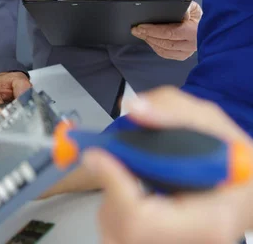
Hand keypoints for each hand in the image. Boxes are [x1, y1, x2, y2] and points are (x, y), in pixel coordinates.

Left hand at [82, 87, 252, 243]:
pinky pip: (121, 238)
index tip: (98, 153)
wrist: (246, 190)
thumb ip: (174, 110)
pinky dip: (116, 213)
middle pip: (124, 231)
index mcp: (209, 219)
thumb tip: (135, 107)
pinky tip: (131, 192)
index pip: (141, 218)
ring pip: (117, 236)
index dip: (114, 184)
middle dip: (110, 190)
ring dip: (111, 201)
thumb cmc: (233, 159)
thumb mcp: (211, 123)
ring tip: (124, 174)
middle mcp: (190, 243)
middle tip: (110, 160)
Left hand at [131, 1, 201, 59]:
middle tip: (136, 30)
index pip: (170, 32)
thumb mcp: (195, 8)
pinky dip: (155, 47)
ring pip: (164, 50)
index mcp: (193, 32)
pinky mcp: (183, 56)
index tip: (141, 26)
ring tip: (140, 34)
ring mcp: (187, 53)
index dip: (153, 30)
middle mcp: (190, 45)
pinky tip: (149, 40)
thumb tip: (181, 12)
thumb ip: (188, 7)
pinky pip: (166, 54)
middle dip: (148, 35)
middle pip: (164, 43)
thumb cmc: (199, 18)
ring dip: (150, 42)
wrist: (210, 31)